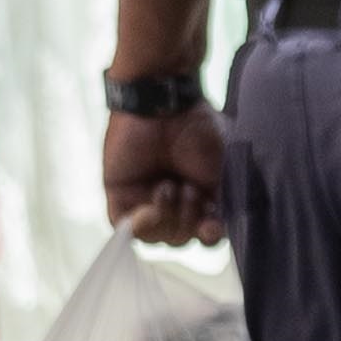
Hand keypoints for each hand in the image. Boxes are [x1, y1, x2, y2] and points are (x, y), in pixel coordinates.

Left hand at [103, 100, 224, 245]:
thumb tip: (214, 234)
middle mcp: (172, 201)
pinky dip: (142, 224)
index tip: (211, 228)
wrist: (165, 102)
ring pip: (155, 236)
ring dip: (168, 218)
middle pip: (179, 238)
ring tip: (169, 186)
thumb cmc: (198, 128)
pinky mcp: (119, 194)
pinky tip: (150, 208)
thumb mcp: (221, 168)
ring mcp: (143, 198)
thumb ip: (220, 203)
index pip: (203, 233)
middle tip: (189, 189)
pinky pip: (125, 227)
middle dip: (187, 221)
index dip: (208, 236)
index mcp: (198, 195)